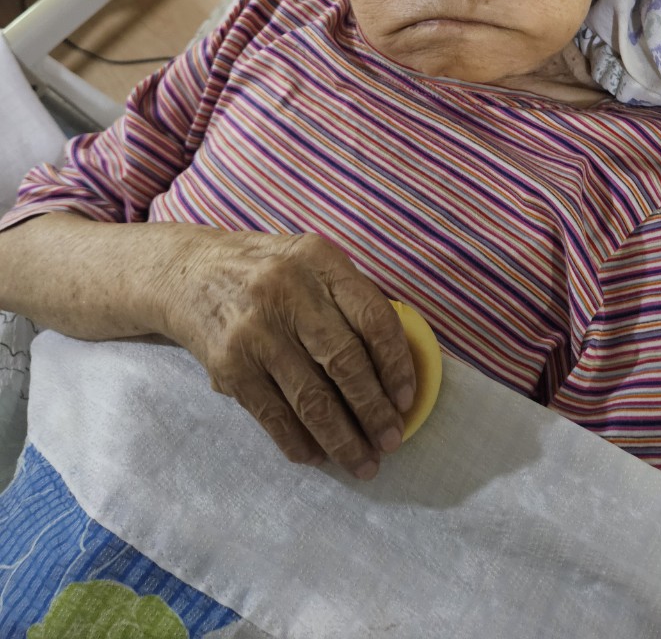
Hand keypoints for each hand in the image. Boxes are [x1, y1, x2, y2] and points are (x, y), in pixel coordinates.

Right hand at [159, 228, 415, 479]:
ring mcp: (256, 331)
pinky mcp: (228, 365)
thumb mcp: (311, 263)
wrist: (188, 272)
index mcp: (320, 261)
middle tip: (391, 441)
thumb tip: (394, 370)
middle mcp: (289, 291)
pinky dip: (299, 442)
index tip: (408, 400)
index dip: (397, 364)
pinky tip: (318, 456)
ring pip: (311, 399)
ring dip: (342, 439)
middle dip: (374, 411)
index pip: (372, 317)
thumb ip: (349, 301)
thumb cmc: (269, 272)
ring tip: (363, 463)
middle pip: (344, 362)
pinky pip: (273, 415)